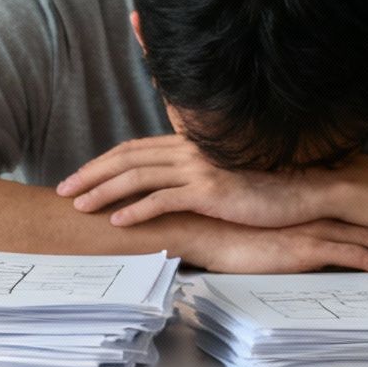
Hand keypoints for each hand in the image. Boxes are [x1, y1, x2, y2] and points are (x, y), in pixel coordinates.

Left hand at [59, 135, 321, 227]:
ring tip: (80, 207)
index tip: (78, 177)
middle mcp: (189, 150)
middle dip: (90, 175)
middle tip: (63, 191)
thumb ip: (190, 174)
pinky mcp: (211, 191)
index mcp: (188, 144)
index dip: (102, 162)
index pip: (133, 149)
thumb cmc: (261, 188)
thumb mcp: (219, 175)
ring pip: (138, 177)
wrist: (304, 191)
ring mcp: (200, 169)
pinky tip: (117, 222)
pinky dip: (136, 210)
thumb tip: (161, 188)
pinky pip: (164, 200)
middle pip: (127, 159)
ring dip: (104, 192)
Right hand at [177, 216, 367, 273]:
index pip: (361, 213)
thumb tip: (295, 242)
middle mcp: (318, 212)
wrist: (198, 226)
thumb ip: (284, 229)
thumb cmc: (220, 227)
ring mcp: (313, 227)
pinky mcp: (305, 245)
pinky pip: (353, 254)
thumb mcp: (261, 227)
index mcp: (310, 205)